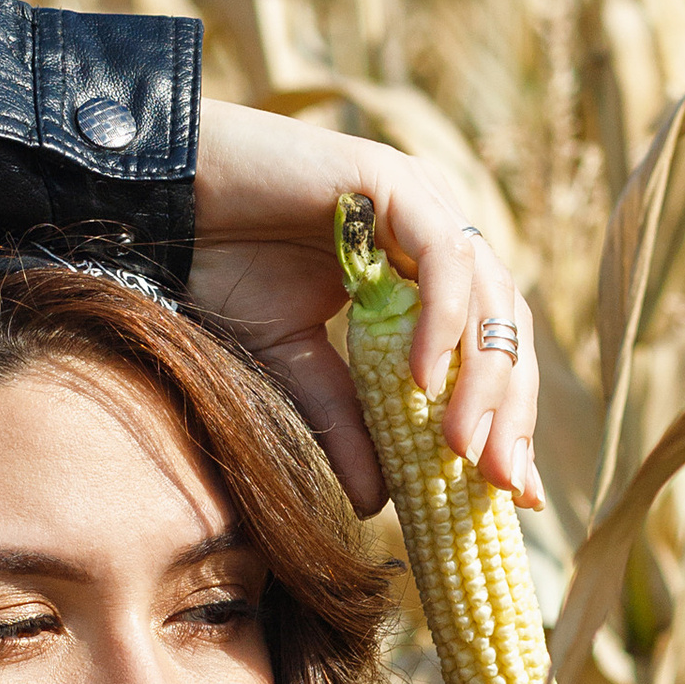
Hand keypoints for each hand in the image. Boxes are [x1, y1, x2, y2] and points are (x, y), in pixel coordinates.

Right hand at [190, 101, 538, 517]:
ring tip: (462, 446)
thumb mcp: (294, 363)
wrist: (166, 204)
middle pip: (505, 327)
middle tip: (503, 484)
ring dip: (481, 378)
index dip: (510, 419)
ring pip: (487, 294)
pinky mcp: (394, 180)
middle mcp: (436, 236)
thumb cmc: (224, 267)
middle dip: (510, 409)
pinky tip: (420, 380)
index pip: (490, 352)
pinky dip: (441, 320)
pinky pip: (441, 258)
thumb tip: (376, 503)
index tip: (518, 493)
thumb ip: (344, 422)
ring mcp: (422, 202)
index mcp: (425, 275)